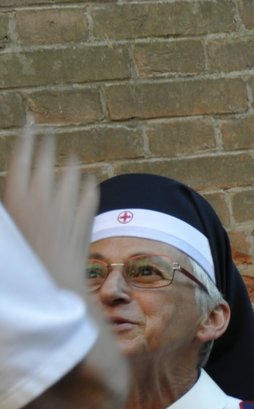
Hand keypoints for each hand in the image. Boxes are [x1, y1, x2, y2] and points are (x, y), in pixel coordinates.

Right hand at [3, 122, 99, 289]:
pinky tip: (89, 179)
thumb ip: (9, 206)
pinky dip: (88, 184)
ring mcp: (67, 207)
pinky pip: (89, 195)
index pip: (23, 155)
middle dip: (47, 143)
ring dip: (70, 162)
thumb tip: (15, 190)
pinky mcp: (84, 221)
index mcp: (17, 195)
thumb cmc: (20, 259)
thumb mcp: (6, 228)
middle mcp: (43, 196)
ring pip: (72, 173)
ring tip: (69, 155)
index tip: (31, 122)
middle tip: (48, 133)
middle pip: (47, 158)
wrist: (50, 286)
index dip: (28, 135)